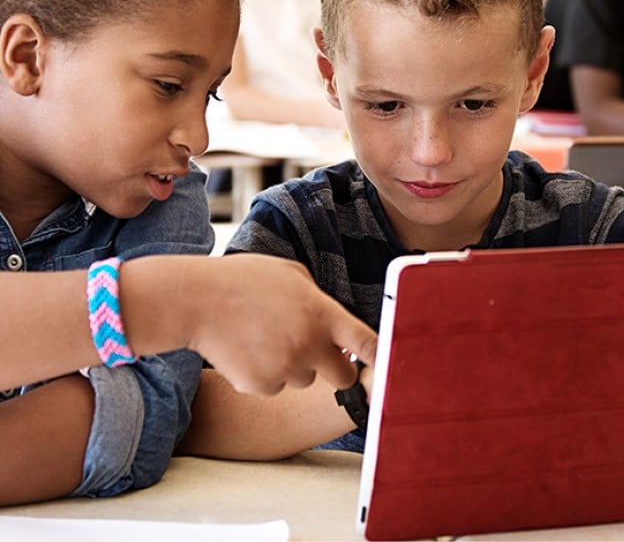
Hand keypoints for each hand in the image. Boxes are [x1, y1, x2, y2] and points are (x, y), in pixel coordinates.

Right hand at [130, 254, 377, 395]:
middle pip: (342, 376)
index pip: (368, 343)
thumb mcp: (291, 273)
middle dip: (334, 369)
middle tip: (313, 353)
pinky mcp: (260, 385)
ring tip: (264, 339)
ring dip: (293, 368)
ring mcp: (286, 368)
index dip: (383, 357)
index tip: (391, 365)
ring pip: (303, 380)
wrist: (194, 301)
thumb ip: (318, 298)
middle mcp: (310, 344)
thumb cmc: (242, 280)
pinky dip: (263, 376)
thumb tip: (333, 319)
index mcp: (322, 312)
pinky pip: (274, 388)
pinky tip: (246, 352)